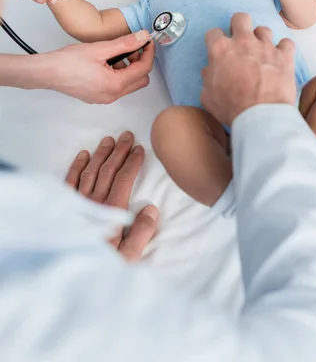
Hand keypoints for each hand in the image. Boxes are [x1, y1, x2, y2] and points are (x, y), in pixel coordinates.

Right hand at [37, 31, 154, 102]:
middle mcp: (112, 95)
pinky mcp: (98, 97)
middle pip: (140, 80)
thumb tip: (142, 37)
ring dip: (129, 68)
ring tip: (116, 52)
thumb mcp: (100, 48)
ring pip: (129, 84)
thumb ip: (125, 43)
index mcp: (115, 85)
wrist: (47, 72)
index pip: (144, 69)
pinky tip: (107, 61)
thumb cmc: (68, 62)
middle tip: (133, 47)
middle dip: (140, 62)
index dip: (149, 53)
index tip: (147, 41)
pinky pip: (117, 86)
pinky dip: (118, 74)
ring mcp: (104, 98)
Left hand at [66, 131, 157, 260]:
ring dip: (101, 155)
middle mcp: (93, 205)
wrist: (69, 281)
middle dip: (119, 152)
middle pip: (108, 172)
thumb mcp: (129, 258)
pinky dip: (76, 167)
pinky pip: (70, 183)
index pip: (124, 180)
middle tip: (127, 135)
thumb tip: (151, 208)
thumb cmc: (104, 269)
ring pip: (90, 173)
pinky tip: (83, 155)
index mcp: (111, 214)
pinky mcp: (65, 209)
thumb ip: (141, 234)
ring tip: (109, 140)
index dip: (132, 162)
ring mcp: (77, 205)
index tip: (140, 148)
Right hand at [201, 13, 296, 125]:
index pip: (213, 33)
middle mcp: (243, 42)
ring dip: (261, 39)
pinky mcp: (284, 56)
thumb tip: (209, 71)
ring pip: (263, 29)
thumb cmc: (232, 107)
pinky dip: (283, 49)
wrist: (261, 116)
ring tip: (261, 52)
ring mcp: (265, 47)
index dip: (214, 41)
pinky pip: (286, 43)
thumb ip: (207, 79)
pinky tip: (280, 58)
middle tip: (240, 40)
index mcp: (220, 50)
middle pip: (240, 18)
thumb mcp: (208, 97)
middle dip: (239, 26)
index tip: (217, 49)